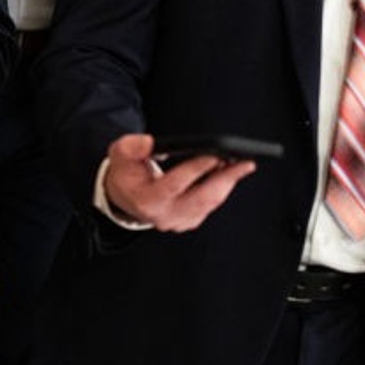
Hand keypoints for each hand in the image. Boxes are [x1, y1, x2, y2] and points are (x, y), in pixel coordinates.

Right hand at [102, 133, 255, 231]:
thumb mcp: (119, 154)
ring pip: (209, 204)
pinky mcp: (188, 222)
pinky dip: (221, 190)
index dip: (196, 169)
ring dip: (228, 184)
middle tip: (244, 163)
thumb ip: (131, 146)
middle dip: (225, 180)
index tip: (215, 155)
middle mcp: (164, 215)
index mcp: (146, 200)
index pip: (175, 185)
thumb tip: (149, 142)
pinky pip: (209, 206)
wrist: (125, 196)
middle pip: (201, 199)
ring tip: (242, 165)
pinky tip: (229, 175)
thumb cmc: (126, 173)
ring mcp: (177, 222)